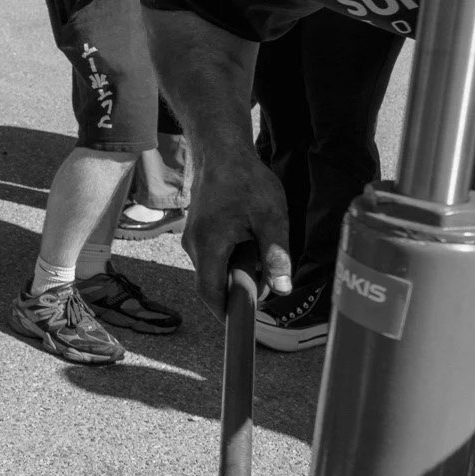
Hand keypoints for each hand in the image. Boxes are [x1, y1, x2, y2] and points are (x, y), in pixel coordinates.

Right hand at [184, 156, 293, 315]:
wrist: (221, 153)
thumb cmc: (247, 181)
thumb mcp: (271, 218)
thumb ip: (276, 256)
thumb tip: (283, 291)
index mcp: (210, 245)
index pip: (210, 292)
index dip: (226, 312)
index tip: (244, 322)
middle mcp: (194, 245)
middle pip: (213, 283)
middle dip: (240, 287)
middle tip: (267, 275)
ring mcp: (192, 239)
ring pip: (214, 270)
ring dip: (237, 271)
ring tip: (259, 246)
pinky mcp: (197, 233)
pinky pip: (213, 257)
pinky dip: (232, 258)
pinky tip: (249, 238)